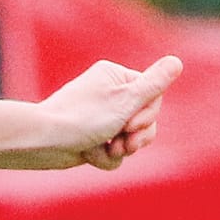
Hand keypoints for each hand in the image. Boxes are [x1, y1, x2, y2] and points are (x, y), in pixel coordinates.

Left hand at [32, 55, 182, 171]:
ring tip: (105, 149)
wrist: (43, 142)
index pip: (153, 97)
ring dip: (120, 150)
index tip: (132, 123)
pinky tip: (88, 155)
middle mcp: (108, 95)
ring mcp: (100, 119)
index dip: (148, 115)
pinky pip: (113, 153)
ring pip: (130, 140)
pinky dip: (104, 158)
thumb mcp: (125, 100)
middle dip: (136, 136)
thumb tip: (177, 62)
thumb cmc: (82, 117)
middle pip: (144, 120)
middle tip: (123, 142)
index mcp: (116, 77)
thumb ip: (154, 84)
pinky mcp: (92, 140)